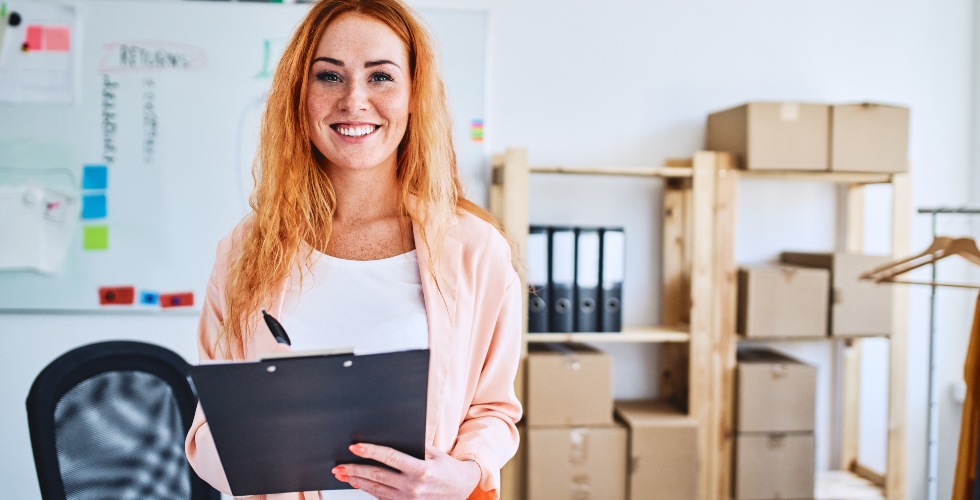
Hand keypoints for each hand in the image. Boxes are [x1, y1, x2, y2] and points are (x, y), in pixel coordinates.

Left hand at [332, 443, 480, 499]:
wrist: (461, 489)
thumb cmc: (448, 469)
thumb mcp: (436, 453)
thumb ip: (415, 446)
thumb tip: (390, 437)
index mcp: (422, 470)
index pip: (391, 459)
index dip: (372, 452)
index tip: (356, 447)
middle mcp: (414, 487)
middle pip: (379, 476)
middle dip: (356, 469)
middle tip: (340, 464)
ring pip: (377, 489)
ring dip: (357, 481)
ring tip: (342, 474)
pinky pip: (382, 498)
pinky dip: (367, 490)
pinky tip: (357, 483)